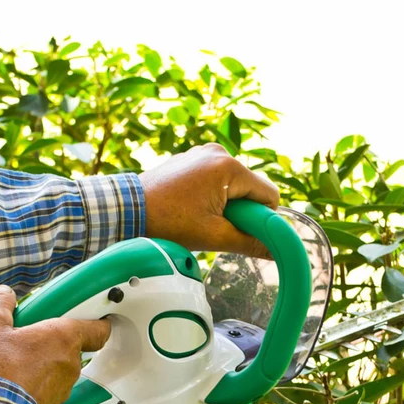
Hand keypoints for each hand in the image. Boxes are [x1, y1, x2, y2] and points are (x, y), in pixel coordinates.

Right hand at [0, 286, 110, 403]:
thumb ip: (0, 304)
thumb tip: (5, 295)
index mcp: (62, 338)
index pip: (98, 328)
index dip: (98, 321)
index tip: (95, 315)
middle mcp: (70, 364)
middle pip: (69, 347)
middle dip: (50, 342)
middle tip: (26, 338)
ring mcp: (62, 389)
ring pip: (56, 370)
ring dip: (41, 365)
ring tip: (11, 364)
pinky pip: (46, 390)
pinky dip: (33, 385)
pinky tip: (10, 384)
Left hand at [140, 143, 279, 258]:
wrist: (128, 211)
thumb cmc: (168, 222)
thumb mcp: (214, 237)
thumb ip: (249, 242)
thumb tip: (275, 251)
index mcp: (228, 167)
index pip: (268, 194)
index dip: (264, 218)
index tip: (247, 232)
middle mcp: (217, 152)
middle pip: (250, 188)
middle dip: (241, 211)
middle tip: (217, 228)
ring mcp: (202, 153)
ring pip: (232, 184)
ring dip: (225, 204)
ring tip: (201, 219)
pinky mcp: (190, 159)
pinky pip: (214, 178)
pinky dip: (211, 195)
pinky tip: (192, 209)